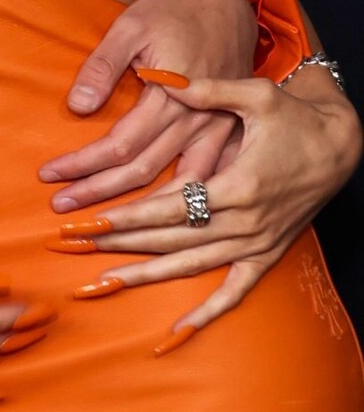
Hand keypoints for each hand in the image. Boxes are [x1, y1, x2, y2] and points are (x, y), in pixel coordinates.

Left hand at [40, 0, 255, 210]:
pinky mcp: (228, 134)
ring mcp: (217, 132)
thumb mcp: (131, 25)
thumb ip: (103, 65)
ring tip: (102, 228)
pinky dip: (184, 206)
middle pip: (142, 172)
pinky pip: (206, 182)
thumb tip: (78, 106)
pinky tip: (163, 226)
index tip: (49, 176)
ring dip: (139, 211)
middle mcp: (196, 122)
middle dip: (98, 194)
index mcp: (171, 96)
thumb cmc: (173, 11)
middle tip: (60, 209)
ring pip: (176, 186)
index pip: (119, 145)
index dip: (82, 164)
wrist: (226, 2)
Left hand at [50, 71, 361, 343]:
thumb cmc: (295, 117)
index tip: (91, 221)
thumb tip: (162, 78)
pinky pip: (235, 291)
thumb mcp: (255, 94)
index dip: (128, 216)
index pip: (170, 207)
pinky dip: (207, 314)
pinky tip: (175, 333)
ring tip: (101, 282)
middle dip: (119, 243)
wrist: (340, 146)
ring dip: (145, 275)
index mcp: (238, 185)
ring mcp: (257, 243)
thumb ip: (207, 90)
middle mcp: (246, 222)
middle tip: (74, 246)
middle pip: (171, 238)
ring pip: (192, 266)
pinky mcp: (267, 254)